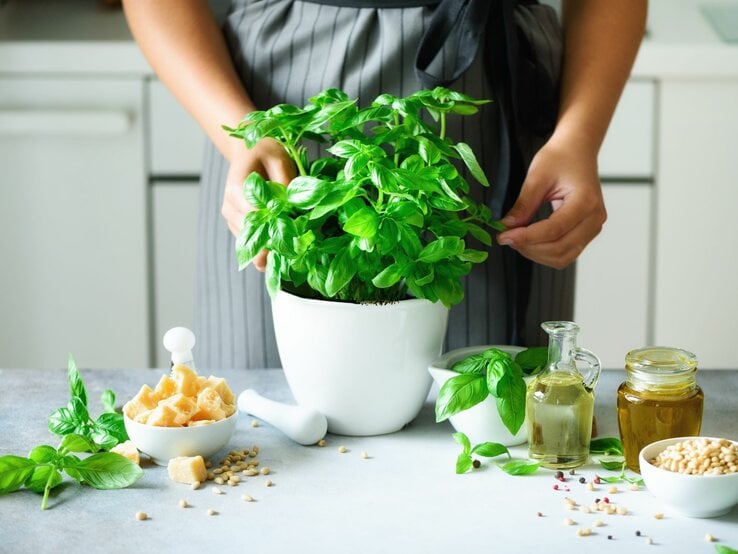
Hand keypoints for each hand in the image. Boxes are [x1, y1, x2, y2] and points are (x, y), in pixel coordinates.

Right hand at [221, 138, 295, 270]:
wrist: (248, 152)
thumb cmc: (264, 152)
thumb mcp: (279, 158)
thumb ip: (285, 182)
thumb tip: (295, 206)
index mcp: (237, 190)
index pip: (258, 217)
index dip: (277, 227)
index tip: (296, 238)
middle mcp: (230, 207)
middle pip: (252, 234)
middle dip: (275, 244)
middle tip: (296, 255)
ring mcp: (231, 217)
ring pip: (250, 242)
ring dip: (270, 249)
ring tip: (291, 257)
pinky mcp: (236, 224)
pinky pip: (250, 241)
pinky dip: (265, 247)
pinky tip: (281, 254)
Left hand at [495, 137, 606, 269]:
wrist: (577, 150)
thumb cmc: (561, 157)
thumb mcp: (537, 176)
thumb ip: (524, 204)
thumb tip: (508, 227)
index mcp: (586, 201)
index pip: (554, 230)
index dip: (526, 237)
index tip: (503, 236)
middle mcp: (595, 218)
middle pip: (559, 248)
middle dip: (529, 247)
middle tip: (506, 237)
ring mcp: (593, 227)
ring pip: (563, 256)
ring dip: (536, 253)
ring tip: (516, 238)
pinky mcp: (586, 232)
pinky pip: (565, 253)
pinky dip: (545, 252)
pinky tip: (529, 240)